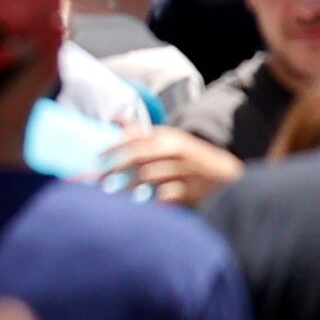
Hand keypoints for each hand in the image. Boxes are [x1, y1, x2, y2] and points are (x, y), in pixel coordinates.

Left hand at [102, 127, 242, 206]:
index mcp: (169, 137)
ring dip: (126, 187)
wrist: (223, 176)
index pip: (137, 137)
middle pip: (139, 155)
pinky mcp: (191, 190)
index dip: (114, 146)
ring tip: (110, 196)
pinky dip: (151, 199)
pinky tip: (139, 205)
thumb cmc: (188, 159)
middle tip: (97, 181)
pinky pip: (166, 194)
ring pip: (149, 176)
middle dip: (115, 167)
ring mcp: (185, 169)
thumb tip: (114, 115)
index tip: (96, 158)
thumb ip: (140, 132)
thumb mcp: (168, 140)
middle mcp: (176, 150)